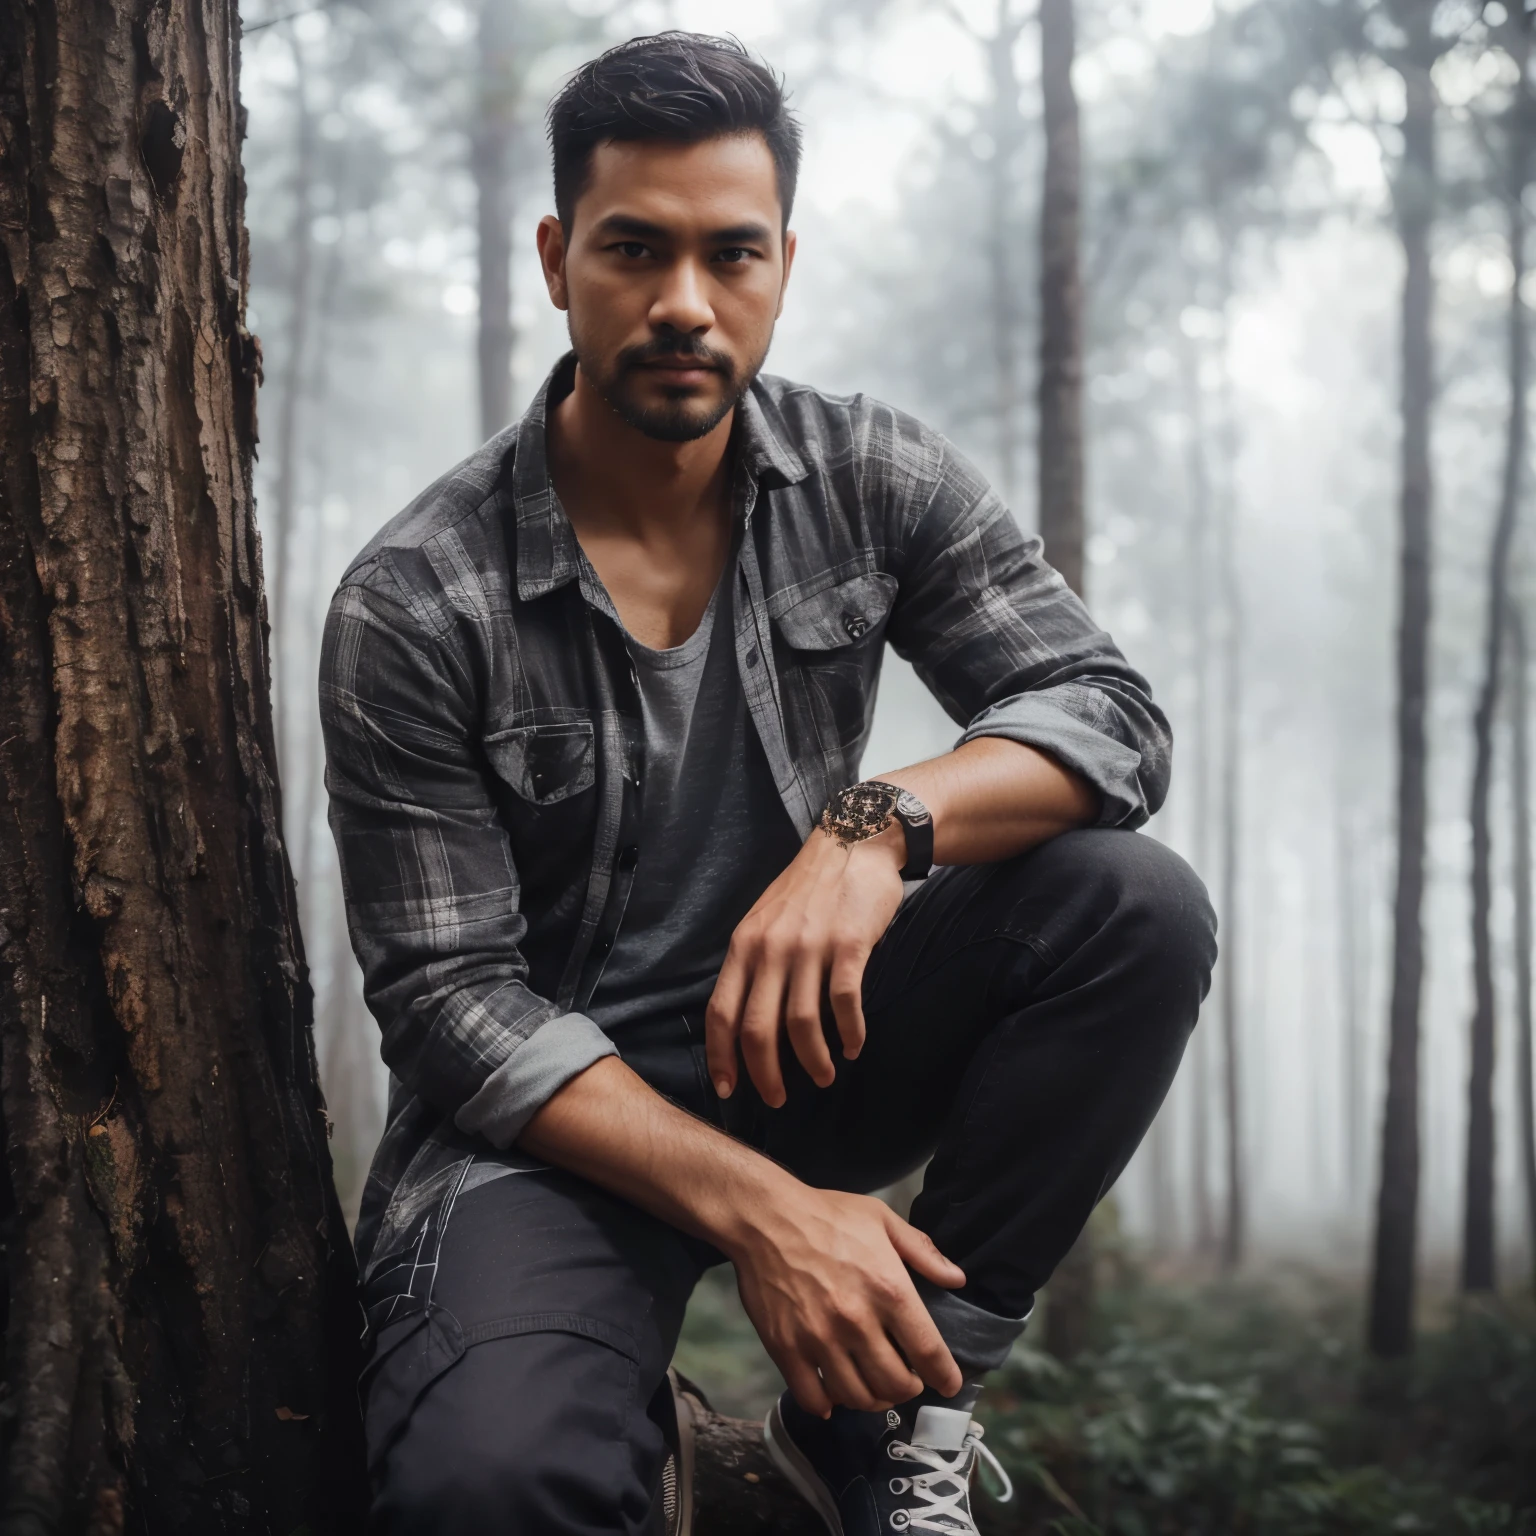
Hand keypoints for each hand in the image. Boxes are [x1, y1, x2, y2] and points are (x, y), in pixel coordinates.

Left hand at [706, 824, 904, 1105]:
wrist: (854, 841)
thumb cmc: (809, 888)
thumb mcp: (765, 919)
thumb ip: (753, 963)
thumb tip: (745, 1019)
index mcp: (744, 945)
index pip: (721, 1012)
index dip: (722, 1057)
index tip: (729, 1090)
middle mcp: (770, 948)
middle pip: (757, 1028)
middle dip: (765, 1075)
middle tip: (777, 1100)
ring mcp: (809, 946)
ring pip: (801, 1024)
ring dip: (812, 1062)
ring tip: (823, 1077)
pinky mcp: (849, 945)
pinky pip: (845, 1004)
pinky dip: (849, 1034)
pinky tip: (853, 1047)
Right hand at [728, 1182, 965, 1415]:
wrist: (765, 1217)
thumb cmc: (826, 1214)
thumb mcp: (882, 1219)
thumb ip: (922, 1251)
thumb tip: (957, 1279)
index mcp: (888, 1289)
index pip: (929, 1352)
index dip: (945, 1376)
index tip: (948, 1384)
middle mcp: (857, 1322)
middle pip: (895, 1384)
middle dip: (908, 1388)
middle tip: (906, 1380)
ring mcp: (820, 1339)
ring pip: (858, 1397)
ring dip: (872, 1399)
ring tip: (873, 1386)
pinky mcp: (786, 1348)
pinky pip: (813, 1397)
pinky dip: (827, 1404)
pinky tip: (833, 1394)